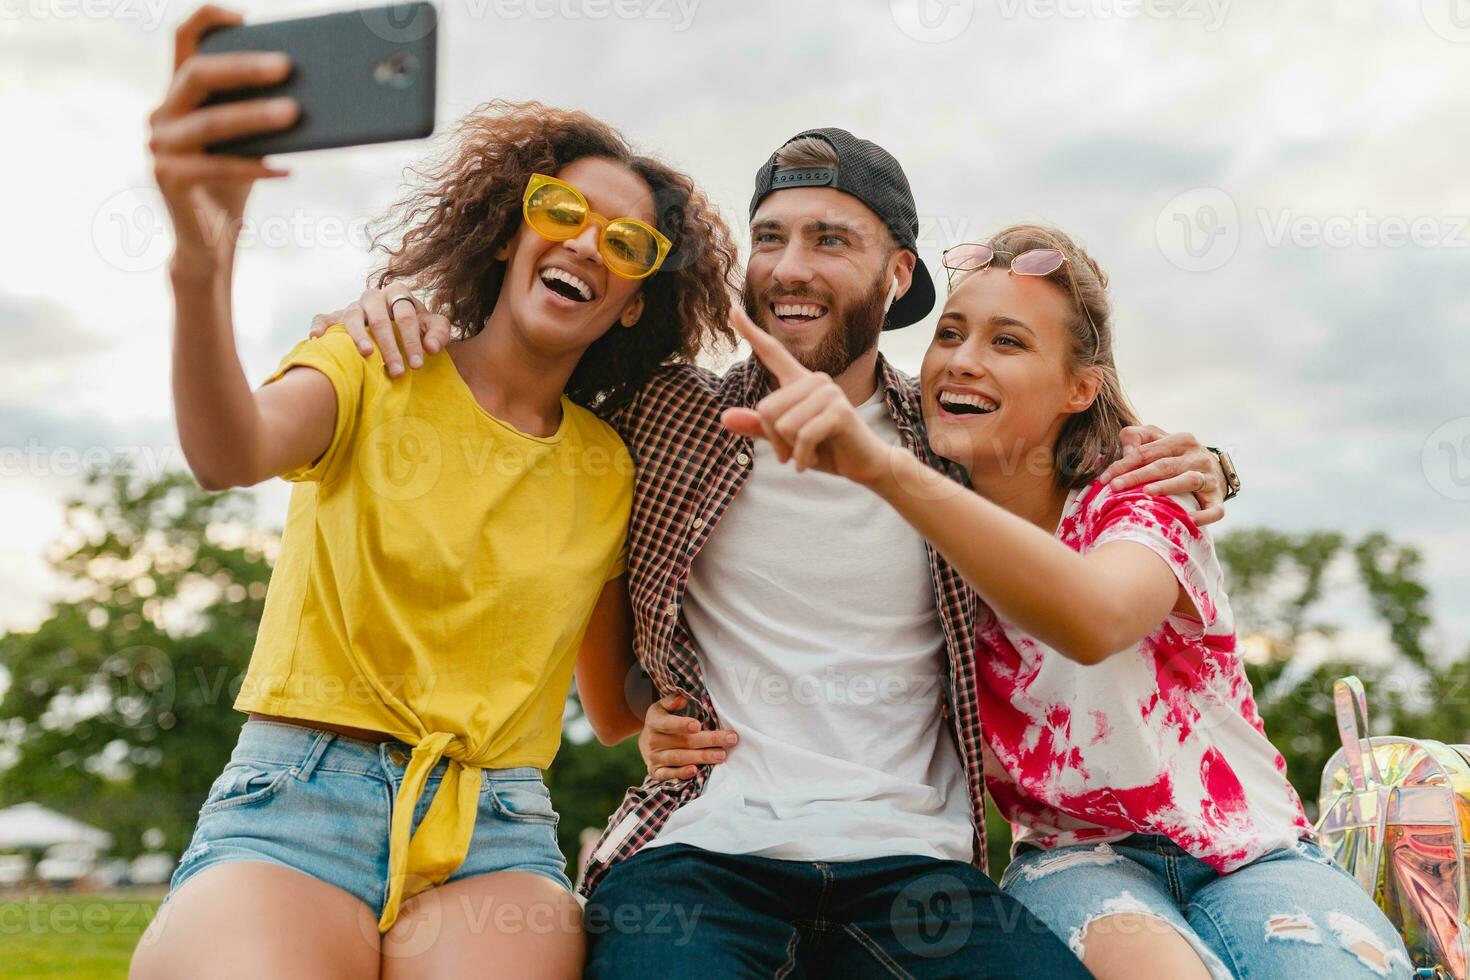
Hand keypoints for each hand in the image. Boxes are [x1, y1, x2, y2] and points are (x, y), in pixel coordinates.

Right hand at [150, 5, 297, 274]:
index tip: (245, 15)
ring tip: (296, 113)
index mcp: (179, 96)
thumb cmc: (236, 182)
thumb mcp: (248, 141)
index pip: (183, 43)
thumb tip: (312, 89)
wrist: (211, 239)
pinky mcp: (166, 178)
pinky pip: (217, 167)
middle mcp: (161, 114)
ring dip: (255, 116)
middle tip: (287, 66)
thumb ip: (259, 112)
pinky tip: (287, 170)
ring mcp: (159, 146)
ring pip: (210, 122)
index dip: (207, 20)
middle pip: (197, 75)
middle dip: (243, 67)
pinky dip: (254, 168)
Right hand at [309, 287, 451, 377]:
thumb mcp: (431, 326)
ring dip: (359, 337)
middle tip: (397, 372)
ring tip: (366, 354)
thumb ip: (438, 333)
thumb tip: (431, 348)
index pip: (406, 315)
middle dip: (390, 347)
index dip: (412, 340)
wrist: (393, 321)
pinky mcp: (336, 316)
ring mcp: (353, 305)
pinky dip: (319, 326)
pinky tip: (316, 338)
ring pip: (353, 317)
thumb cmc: (415, 325)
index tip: (417, 365)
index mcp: (398, 293)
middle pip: (380, 319)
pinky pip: (324, 318)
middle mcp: (373, 296)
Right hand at [639, 694, 737, 782]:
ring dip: (701, 757)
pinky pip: (668, 775)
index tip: (698, 725)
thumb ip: (673, 701)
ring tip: (721, 756)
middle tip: (730, 740)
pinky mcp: (655, 772)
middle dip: (708, 741)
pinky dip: (681, 774)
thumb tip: (684, 696)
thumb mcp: (663, 708)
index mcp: (654, 721)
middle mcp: (652, 740)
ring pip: (679, 758)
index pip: (667, 723)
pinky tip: (695, 771)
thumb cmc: (663, 721)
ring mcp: (653, 757)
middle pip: (683, 741)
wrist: (646, 742)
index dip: (682, 724)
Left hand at [720, 308, 893, 483]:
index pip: (771, 352)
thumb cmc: (825, 449)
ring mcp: (829, 392)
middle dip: (774, 439)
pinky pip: (802, 436)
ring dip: (790, 450)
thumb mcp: (786, 441)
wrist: (864, 464)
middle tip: (793, 450)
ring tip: (808, 453)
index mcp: (800, 381)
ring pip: (783, 425)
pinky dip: (802, 457)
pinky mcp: (840, 411)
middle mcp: (815, 380)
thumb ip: (757, 427)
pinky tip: (811, 461)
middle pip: (766, 409)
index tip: (731, 309)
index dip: (750, 332)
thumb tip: (723, 417)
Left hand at [1098, 425, 1226, 525]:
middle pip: (1164, 466)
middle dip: (1137, 476)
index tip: (1105, 478)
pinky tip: (1189, 520)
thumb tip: (1125, 451)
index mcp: (1180, 440)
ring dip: (1168, 487)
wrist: (1215, 468)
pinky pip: (1215, 508)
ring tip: (1147, 493)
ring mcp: (1210, 477)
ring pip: (1189, 481)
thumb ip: (1138, 438)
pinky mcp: (1218, 498)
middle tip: (1115, 487)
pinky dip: (1204, 515)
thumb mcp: (1158, 440)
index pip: (1147, 452)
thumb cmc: (1176, 456)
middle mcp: (1197, 457)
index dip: (1124, 464)